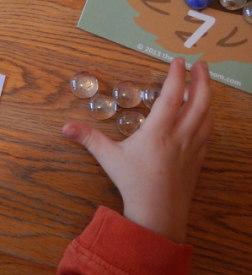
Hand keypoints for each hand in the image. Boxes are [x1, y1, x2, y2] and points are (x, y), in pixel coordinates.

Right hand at [62, 58, 212, 242]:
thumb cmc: (133, 183)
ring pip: (208, 115)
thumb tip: (65, 126)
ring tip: (204, 84)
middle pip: (199, 101)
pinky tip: (205, 114)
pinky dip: (208, 116)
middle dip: (202, 80)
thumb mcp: (109, 158)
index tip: (178, 61)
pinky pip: (208, 131)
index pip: (172, 95)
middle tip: (201, 64)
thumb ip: (89, 138)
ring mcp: (193, 147)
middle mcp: (181, 135)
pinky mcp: (199, 158)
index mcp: (159, 131)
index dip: (176, 75)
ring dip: (208, 96)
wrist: (158, 213)